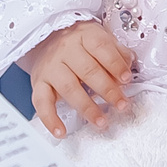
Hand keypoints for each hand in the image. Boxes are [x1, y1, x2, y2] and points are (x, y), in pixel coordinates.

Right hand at [21, 22, 133, 137]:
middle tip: (121, 104)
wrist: (46, 40)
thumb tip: (128, 67)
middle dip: (108, 90)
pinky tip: (61, 132)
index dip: (115, 64)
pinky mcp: (39, 82)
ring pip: (69, 88)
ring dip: (87, 107)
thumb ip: (116, 52)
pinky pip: (41, 102)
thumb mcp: (100, 38)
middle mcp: (66, 49)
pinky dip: (50, 119)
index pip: (101, 48)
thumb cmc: (79, 43)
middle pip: (88, 71)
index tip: (127, 79)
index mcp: (85, 35)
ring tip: (101, 121)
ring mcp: (51, 67)